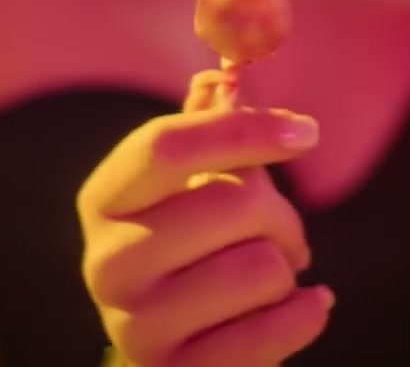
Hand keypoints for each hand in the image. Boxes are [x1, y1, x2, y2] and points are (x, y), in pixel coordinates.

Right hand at [78, 70, 333, 366]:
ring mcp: (136, 327)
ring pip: (264, 267)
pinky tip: (304, 306)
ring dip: (287, 269)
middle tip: (283, 232)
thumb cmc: (192, 247)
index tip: (306, 131)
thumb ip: (210, 125)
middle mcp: (106, 263)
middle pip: (232, 203)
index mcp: (104, 199)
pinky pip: (276, 329)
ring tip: (270, 278)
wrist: (178, 350)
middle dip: (281, 214)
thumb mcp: (192, 184)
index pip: (170, 144)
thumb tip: (227, 70)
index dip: (246, 129)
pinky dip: (306, 312)